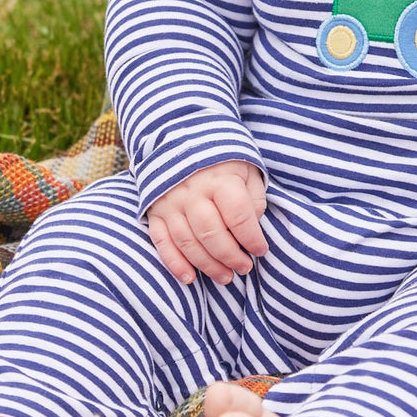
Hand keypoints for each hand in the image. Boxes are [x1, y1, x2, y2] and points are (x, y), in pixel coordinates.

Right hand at [147, 161, 267, 285]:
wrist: (184, 138)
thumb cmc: (224, 160)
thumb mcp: (248, 169)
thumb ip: (253, 199)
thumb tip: (253, 228)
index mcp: (220, 179)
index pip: (238, 216)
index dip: (252, 238)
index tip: (261, 250)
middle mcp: (193, 191)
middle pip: (211, 233)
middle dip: (230, 257)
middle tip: (244, 268)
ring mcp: (171, 202)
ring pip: (187, 242)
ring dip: (207, 265)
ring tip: (225, 277)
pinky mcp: (155, 211)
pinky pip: (161, 242)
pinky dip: (174, 263)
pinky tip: (189, 278)